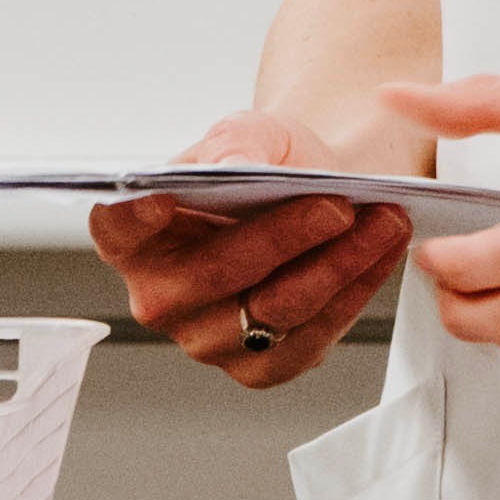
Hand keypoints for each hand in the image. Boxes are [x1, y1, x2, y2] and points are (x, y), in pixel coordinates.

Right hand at [79, 114, 410, 392]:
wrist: (316, 190)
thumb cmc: (266, 165)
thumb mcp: (250, 133)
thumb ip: (234, 145)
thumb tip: (227, 169)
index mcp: (135, 234)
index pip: (117, 228)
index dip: (134, 218)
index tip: (163, 197)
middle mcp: (161, 295)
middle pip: (214, 275)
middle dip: (283, 238)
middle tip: (336, 205)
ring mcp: (207, 339)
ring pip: (273, 311)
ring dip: (336, 266)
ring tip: (381, 221)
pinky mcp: (261, 366)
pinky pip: (308, 340)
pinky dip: (353, 294)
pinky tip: (379, 253)